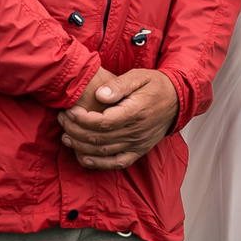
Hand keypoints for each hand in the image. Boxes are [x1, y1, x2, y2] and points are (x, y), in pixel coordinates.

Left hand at [58, 68, 179, 169]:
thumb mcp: (139, 76)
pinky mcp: (138, 151)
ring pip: (103, 151)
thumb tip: (99, 95)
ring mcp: (138, 144)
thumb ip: (118, 85)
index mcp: (136, 112)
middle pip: (99, 138)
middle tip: (62, 120)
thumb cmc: (155, 85)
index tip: (69, 111)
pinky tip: (84, 157)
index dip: (82, 119)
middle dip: (75, 130)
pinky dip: (98, 163)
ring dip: (81, 146)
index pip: (103, 122)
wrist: (178, 100)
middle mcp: (136, 131)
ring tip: (65, 136)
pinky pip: (116, 163)